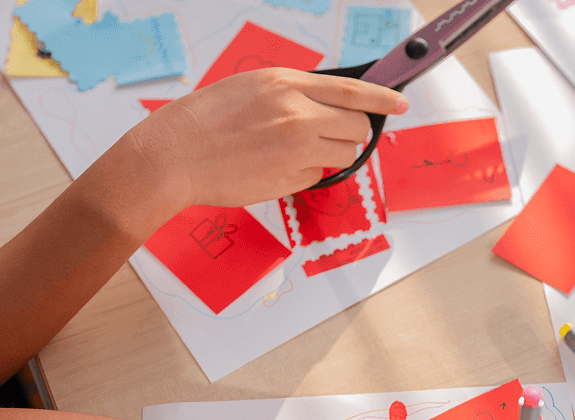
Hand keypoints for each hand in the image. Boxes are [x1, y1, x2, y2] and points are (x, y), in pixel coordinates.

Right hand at [132, 67, 406, 209]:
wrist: (173, 156)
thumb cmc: (204, 121)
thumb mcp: (250, 87)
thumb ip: (290, 92)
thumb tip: (324, 104)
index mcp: (286, 84)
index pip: (351, 90)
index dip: (382, 98)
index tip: (400, 103)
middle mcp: (298, 114)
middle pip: (356, 126)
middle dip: (349, 132)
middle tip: (326, 135)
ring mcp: (297, 150)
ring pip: (343, 153)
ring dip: (328, 153)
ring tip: (287, 150)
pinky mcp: (291, 180)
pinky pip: (316, 175)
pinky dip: (302, 173)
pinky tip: (271, 166)